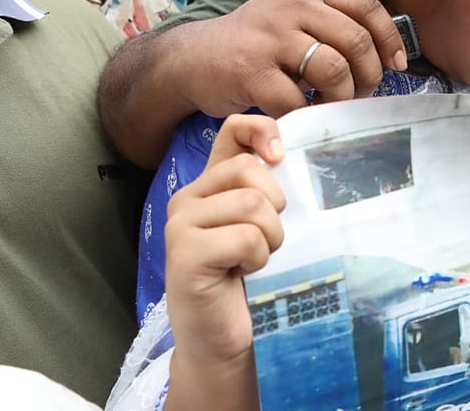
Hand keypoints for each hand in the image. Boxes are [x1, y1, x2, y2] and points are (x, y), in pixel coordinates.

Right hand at [165, 115, 285, 374]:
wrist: (225, 341)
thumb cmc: (251, 282)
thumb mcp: (264, 226)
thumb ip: (267, 190)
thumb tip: (289, 152)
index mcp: (209, 185)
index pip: (233, 129)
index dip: (263, 131)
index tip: (281, 158)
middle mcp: (187, 198)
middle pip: (249, 170)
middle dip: (275, 208)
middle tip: (266, 240)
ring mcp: (180, 225)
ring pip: (252, 203)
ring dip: (269, 237)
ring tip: (255, 259)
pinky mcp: (184, 255)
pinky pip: (245, 237)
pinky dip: (258, 258)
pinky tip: (243, 274)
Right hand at [192, 0, 407, 118]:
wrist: (190, 60)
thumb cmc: (251, 47)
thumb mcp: (290, 22)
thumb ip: (328, 28)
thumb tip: (382, 55)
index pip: (365, 5)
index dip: (389, 36)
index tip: (397, 64)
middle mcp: (291, 10)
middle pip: (356, 41)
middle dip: (368, 77)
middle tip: (358, 96)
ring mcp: (270, 39)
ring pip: (334, 69)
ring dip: (341, 97)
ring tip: (330, 107)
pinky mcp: (250, 70)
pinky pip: (296, 100)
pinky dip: (306, 115)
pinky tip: (301, 118)